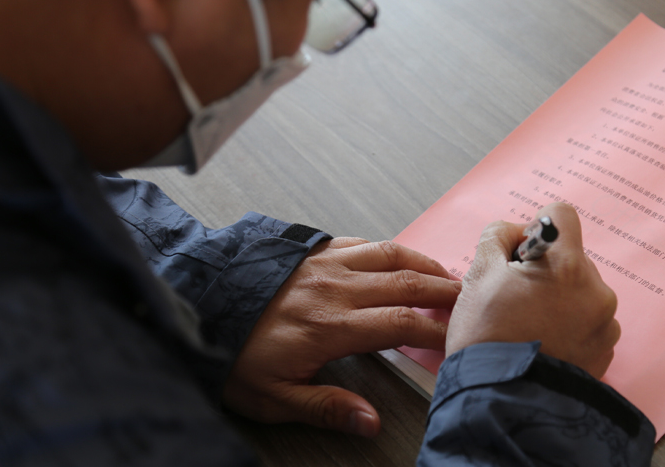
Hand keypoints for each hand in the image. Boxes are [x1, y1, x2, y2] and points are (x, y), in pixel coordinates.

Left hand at [222, 237, 459, 436]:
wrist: (195, 305)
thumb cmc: (233, 353)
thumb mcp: (273, 397)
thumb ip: (326, 407)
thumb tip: (369, 422)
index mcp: (330, 326)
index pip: (400, 325)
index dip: (435, 331)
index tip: (456, 339)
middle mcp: (335, 288)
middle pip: (406, 284)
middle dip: (444, 291)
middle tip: (469, 298)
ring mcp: (325, 264)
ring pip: (389, 256)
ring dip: (423, 265)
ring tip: (446, 274)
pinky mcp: (313, 250)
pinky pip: (361, 242)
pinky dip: (388, 248)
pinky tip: (398, 256)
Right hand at [446, 203, 619, 377]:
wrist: (500, 400)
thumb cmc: (486, 336)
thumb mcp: (478, 274)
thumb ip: (496, 237)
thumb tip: (514, 231)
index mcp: (568, 266)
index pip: (561, 215)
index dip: (535, 227)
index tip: (520, 253)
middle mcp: (596, 291)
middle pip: (571, 257)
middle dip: (546, 270)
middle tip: (515, 297)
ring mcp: (605, 325)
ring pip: (580, 292)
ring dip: (558, 299)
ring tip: (528, 325)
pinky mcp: (604, 353)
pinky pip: (588, 324)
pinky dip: (568, 327)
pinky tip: (541, 342)